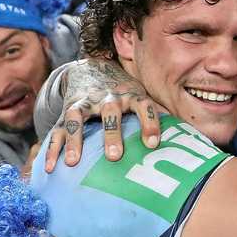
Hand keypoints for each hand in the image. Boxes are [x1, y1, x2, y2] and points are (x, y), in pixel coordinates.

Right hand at [43, 58, 159, 172]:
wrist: (91, 68)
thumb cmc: (125, 93)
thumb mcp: (143, 97)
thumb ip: (159, 116)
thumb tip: (188, 137)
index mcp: (132, 95)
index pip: (145, 107)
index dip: (150, 124)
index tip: (153, 144)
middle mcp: (108, 97)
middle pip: (110, 113)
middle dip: (112, 134)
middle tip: (115, 157)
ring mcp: (85, 103)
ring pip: (77, 119)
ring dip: (75, 141)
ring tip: (72, 163)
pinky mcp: (67, 111)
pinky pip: (58, 130)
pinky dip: (52, 149)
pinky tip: (49, 168)